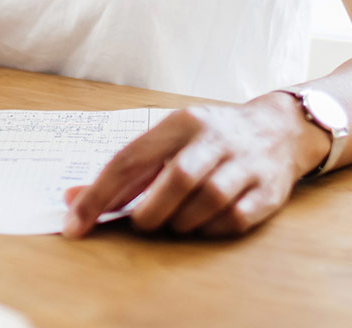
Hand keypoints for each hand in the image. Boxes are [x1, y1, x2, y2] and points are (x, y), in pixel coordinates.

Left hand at [60, 93, 327, 238]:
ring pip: (208, 200)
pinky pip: (233, 219)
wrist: (280, 129)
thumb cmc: (208, 141)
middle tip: (141, 224)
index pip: (130, 159)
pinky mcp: (268, 190)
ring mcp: (245, 163)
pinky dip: (210, 229)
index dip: (98, 195)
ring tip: (173, 223)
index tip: (74, 224)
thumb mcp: (167, 141)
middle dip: (149, 212)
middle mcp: (214, 137)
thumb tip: (72, 200)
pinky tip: (202, 224)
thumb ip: (125, 173)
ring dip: (181, 221)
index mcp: (180, 122)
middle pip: (176, 179)